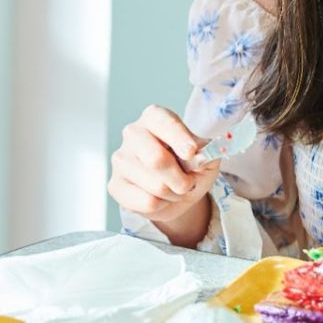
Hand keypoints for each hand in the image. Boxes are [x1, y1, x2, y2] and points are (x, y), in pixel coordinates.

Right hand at [108, 105, 219, 232]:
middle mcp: (133, 133)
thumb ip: (207, 151)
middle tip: (188, 183)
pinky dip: (162, 206)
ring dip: (174, 194)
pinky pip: (147, 202)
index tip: (191, 152)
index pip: (163, 122)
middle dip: (180, 179)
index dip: (179, 138)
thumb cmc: (190, 166)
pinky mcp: (115, 185)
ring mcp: (120, 159)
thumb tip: (197, 155)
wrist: (177, 192)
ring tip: (174, 189)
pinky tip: (159, 198)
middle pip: (156, 159)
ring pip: (156, 186)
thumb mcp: (206, 155)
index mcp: (154, 117)